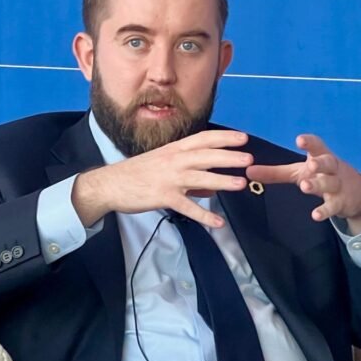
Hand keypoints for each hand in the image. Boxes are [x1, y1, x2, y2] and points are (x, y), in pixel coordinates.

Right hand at [73, 130, 252, 227]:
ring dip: (222, 181)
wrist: (110, 184)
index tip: (243, 137)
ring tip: (241, 184)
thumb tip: (211, 185)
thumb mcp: (164, 163)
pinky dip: (203, 216)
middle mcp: (174, 160)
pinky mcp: (163, 197)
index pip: (203, 139)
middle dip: (229, 157)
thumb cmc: (138, 172)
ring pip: (200, 178)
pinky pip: (187, 207)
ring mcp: (169, 179)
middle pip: (206, 156)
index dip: (224, 137)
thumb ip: (189, 171)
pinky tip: (218, 222)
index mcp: (174, 149)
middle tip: (249, 158)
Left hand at [246, 134, 360, 232]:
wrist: (356, 195)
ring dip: (319, 184)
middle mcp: (332, 169)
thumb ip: (275, 172)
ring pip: (330, 183)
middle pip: (328, 163)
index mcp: (321, 157)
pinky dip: (324, 211)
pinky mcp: (341, 203)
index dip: (310, 142)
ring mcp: (338, 186)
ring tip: (305, 186)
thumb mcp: (299, 172)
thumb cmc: (322, 176)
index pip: (318, 146)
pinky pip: (333, 206)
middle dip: (321, 163)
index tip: (300, 140)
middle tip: (311, 164)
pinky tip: (315, 215)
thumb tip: (248, 171)